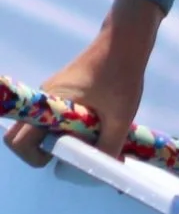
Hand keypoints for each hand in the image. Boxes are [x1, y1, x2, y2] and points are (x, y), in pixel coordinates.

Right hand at [3, 0, 162, 167]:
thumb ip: (110, 147)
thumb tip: (106, 172)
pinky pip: (54, 115)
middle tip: (74, 151)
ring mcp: (52, 93)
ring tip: (89, 136)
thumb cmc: (121, 76)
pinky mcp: (63, 90)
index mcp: (49, 105)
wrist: (125, 41)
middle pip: (22, 135)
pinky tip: (96, 123)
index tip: (61, 159)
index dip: (34, 158)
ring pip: (40, 125)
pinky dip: (67, 126)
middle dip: (42, 151)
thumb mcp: (120, 117)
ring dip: (58, 137)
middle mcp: (44, 99)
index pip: (18, 140)